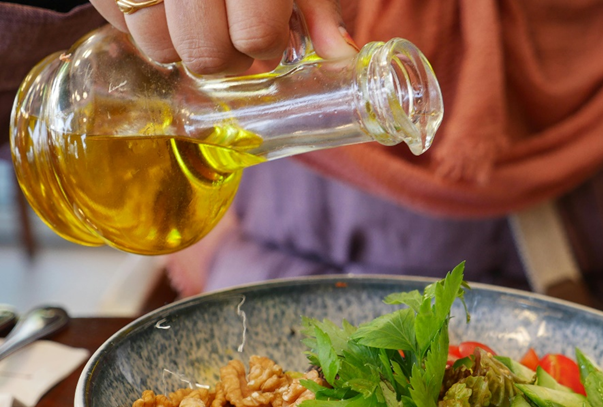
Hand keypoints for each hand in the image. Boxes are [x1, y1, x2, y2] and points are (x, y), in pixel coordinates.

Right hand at [89, 0, 356, 75]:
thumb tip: (339, 55)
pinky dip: (139, 22)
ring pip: (155, 44)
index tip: (272, 34)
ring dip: (180, 46)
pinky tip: (165, 5)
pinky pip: (116, 17)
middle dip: (225, 57)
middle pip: (203, 53)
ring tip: (199, 19)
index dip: (267, 45)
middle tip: (235, 37)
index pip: (256, 37)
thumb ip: (318, 2)